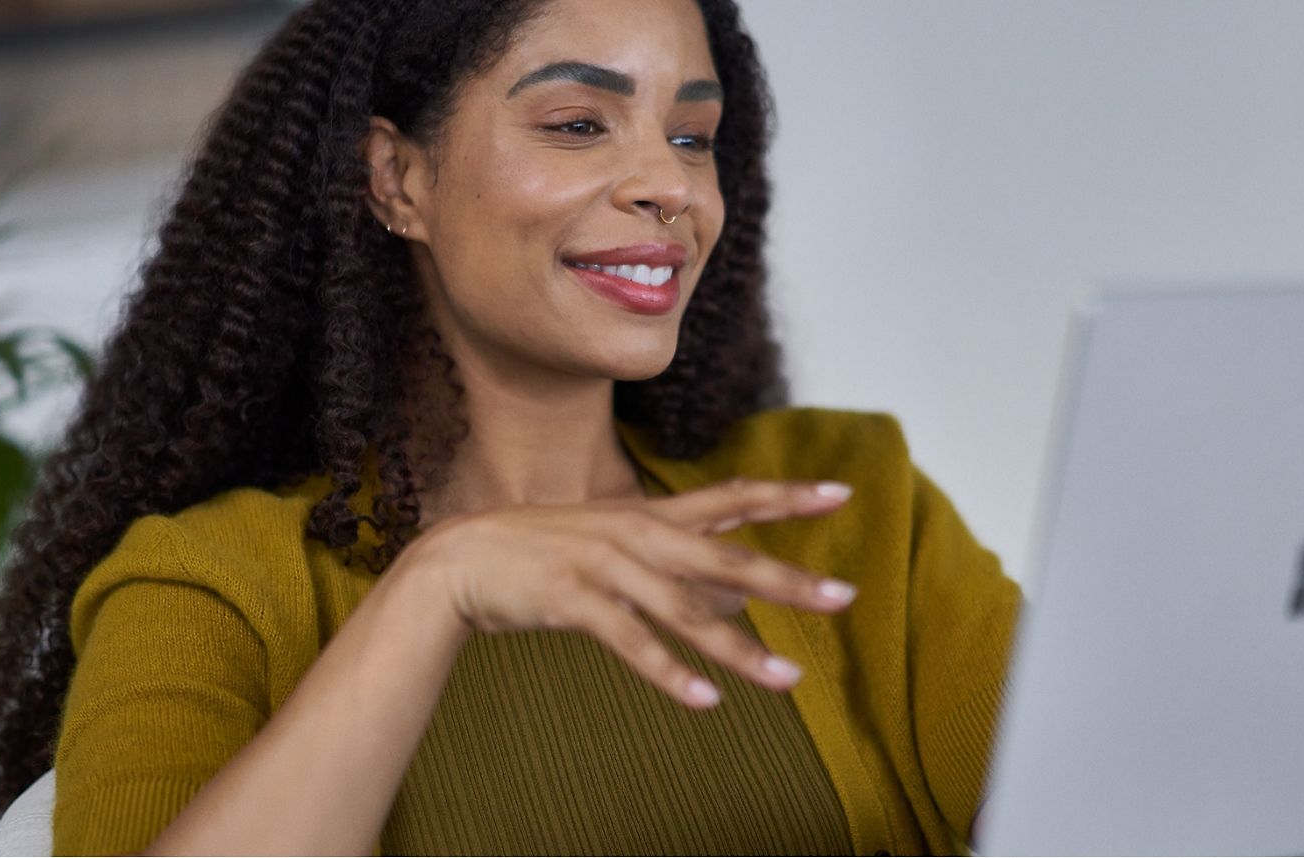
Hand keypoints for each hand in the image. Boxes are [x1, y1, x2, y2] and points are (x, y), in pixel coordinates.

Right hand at [388, 478, 857, 707]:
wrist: (459, 560)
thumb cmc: (544, 555)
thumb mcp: (617, 548)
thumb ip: (679, 570)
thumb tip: (739, 600)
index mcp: (649, 515)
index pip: (731, 498)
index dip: (786, 495)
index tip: (841, 494)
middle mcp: (636, 534)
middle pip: (727, 557)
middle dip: (788, 579)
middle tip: (844, 597)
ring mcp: (605, 565)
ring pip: (687, 612)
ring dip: (740, 652)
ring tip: (789, 681)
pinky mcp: (574, 600)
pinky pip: (632, 642)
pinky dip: (670, 672)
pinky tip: (706, 700)